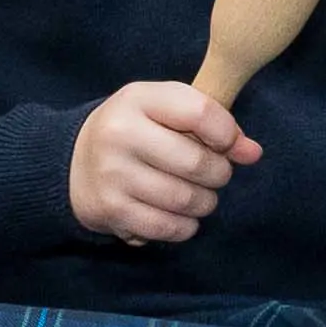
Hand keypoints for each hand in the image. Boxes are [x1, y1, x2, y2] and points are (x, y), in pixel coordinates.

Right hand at [70, 79, 256, 242]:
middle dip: (218, 173)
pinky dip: (185, 226)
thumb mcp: (165, 110)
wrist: (73, 162)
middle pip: (197, 162)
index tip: (227, 144)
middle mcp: (120, 134)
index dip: (227, 133)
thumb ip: (212, 122)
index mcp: (137, 99)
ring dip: (205, 202)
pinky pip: (168, 227)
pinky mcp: (111, 210)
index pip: (200, 112)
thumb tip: (253, 152)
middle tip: (214, 175)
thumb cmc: (134, 131)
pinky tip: (181, 216)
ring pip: (186, 199)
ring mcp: (112, 174)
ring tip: (199, 195)